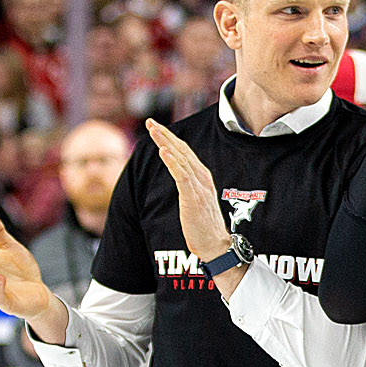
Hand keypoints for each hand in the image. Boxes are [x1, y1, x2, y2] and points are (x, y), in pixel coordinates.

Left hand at [146, 121, 230, 261]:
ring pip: (180, 158)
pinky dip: (171, 162)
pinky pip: (181, 175)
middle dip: (165, 134)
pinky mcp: (193, 197)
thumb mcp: (196, 200)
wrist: (215, 244)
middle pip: (181, 150)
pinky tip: (163, 150)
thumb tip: (177, 176)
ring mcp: (199, 186)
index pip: (184, 152)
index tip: (156, 128)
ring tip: (152, 129)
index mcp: (202, 176)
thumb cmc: (203, 226)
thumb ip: (188, 185)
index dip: (170, 138)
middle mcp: (202, 177)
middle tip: (150, 122)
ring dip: (165, 142)